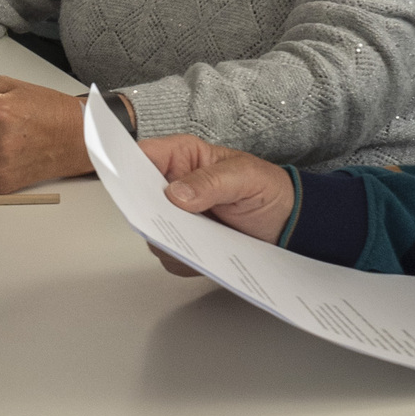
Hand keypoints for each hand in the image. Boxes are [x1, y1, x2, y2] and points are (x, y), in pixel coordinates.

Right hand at [142, 135, 295, 274]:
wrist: (287, 224)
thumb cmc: (268, 190)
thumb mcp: (246, 176)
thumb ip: (211, 181)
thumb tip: (176, 194)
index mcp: (182, 158)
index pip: (143, 156)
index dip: (128, 167)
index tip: (131, 185)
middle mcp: (172, 186)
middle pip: (139, 198)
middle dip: (151, 212)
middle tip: (173, 221)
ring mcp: (176, 217)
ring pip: (151, 231)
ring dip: (170, 240)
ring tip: (201, 241)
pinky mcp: (184, 243)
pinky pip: (169, 255)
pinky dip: (185, 259)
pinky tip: (208, 255)